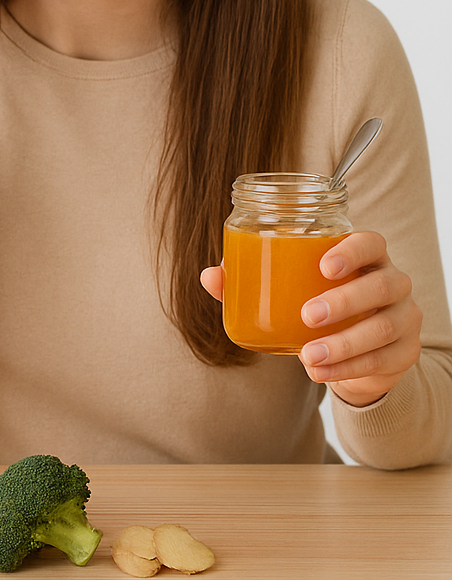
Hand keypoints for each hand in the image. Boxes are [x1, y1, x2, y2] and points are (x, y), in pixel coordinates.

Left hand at [200, 232, 422, 406]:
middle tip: (307, 316)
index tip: (323, 266)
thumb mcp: (290, 292)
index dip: (351, 251)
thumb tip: (210, 276)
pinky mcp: (406, 352)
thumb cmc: (317, 306)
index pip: (371, 243)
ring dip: (343, 343)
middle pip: (379, 286)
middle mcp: (393, 282)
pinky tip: (319, 373)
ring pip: (382, 327)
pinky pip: (383, 360)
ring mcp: (406, 317)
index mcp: (366, 257)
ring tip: (308, 356)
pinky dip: (347, 369)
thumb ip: (251, 282)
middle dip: (343, 301)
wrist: (356, 351)